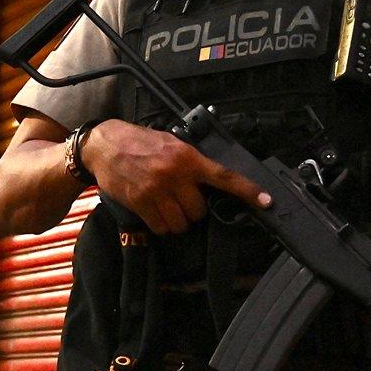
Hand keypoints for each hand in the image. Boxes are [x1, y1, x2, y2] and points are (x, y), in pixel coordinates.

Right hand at [84, 120, 270, 233]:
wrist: (104, 145)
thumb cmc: (139, 142)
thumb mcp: (170, 143)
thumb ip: (191, 161)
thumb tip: (210, 182)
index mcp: (187, 157)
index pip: (223, 176)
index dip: (247, 191)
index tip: (266, 201)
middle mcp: (174, 175)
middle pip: (200, 210)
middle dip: (194, 210)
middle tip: (182, 200)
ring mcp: (156, 191)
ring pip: (182, 223)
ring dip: (178, 221)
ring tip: (168, 207)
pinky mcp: (141, 203)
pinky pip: (162, 227)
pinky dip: (162, 226)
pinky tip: (156, 213)